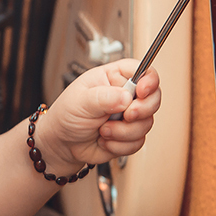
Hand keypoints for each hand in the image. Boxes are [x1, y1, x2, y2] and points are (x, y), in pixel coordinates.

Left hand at [39, 59, 160, 169]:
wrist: (62, 144)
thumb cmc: (66, 116)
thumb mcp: (80, 101)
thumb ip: (103, 97)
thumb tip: (126, 97)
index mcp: (112, 78)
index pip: (142, 70)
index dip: (149, 80)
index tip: (142, 91)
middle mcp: (124, 95)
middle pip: (153, 97)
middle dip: (141, 110)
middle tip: (125, 115)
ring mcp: (128, 116)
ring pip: (146, 123)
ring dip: (123, 132)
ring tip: (103, 130)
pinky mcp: (129, 135)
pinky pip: (138, 142)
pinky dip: (120, 145)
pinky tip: (105, 140)